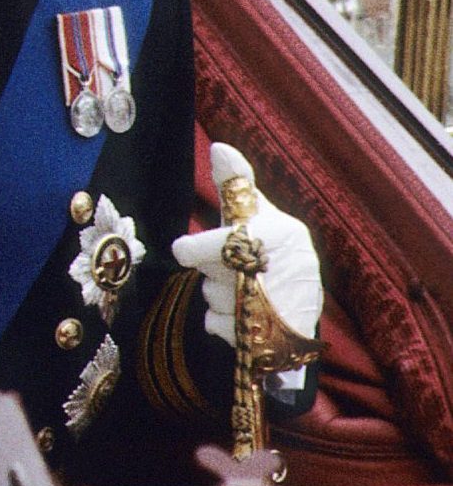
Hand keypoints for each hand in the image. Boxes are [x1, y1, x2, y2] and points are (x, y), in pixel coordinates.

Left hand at [172, 144, 322, 375]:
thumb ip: (236, 182)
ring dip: (218, 296)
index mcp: (281, 233)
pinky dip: (219, 321)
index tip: (187, 250)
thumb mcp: (256, 211)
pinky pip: (217, 325)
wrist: (299, 301)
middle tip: (230, 269)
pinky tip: (239, 314)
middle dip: (213, 272)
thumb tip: (219, 147)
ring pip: (214, 299)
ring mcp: (280, 306)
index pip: (220, 244)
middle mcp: (286, 269)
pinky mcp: (272, 338)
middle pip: (214, 274)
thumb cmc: (270, 245)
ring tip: (241, 290)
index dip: (197, 249)